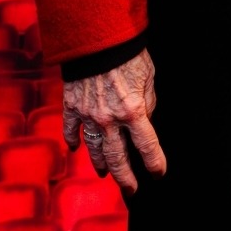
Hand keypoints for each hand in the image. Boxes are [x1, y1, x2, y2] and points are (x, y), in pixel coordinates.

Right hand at [63, 48, 166, 191]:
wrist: (98, 39)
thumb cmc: (129, 54)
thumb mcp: (149, 77)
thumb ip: (147, 101)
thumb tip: (145, 118)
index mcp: (133, 111)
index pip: (147, 146)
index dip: (154, 162)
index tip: (158, 173)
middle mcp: (110, 119)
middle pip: (118, 158)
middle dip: (126, 177)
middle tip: (132, 190)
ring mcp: (88, 116)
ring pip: (94, 150)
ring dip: (101, 164)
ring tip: (106, 174)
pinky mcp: (72, 107)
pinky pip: (71, 130)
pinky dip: (74, 141)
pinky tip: (77, 148)